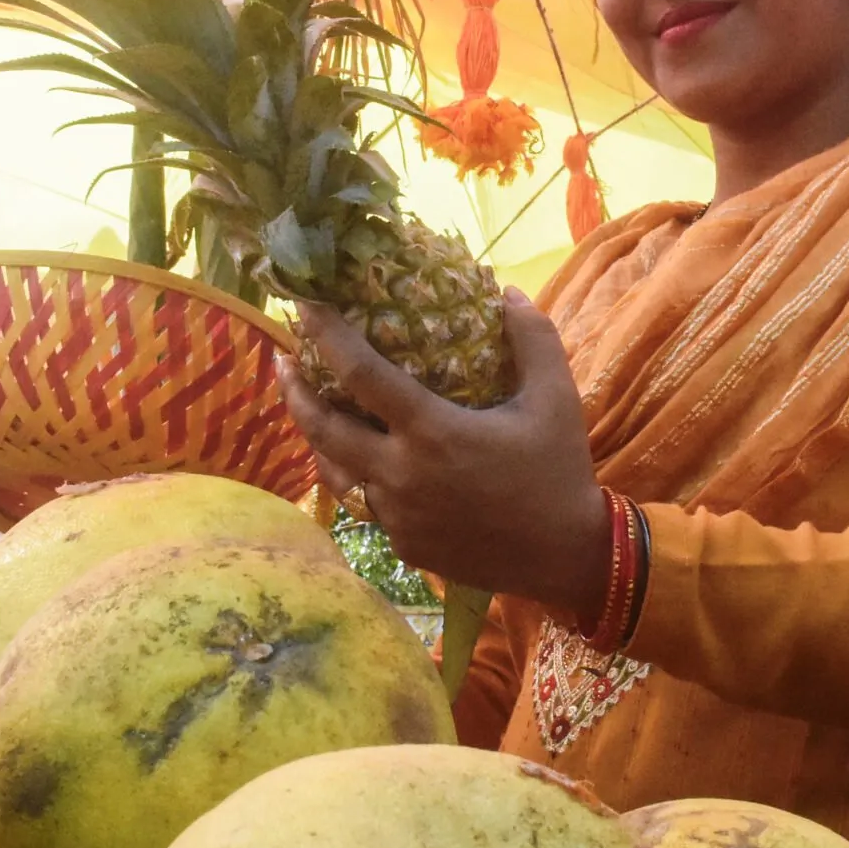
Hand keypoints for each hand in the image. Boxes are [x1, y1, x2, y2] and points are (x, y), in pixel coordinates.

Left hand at [277, 291, 611, 622]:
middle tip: (282, 360)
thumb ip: (533, 339)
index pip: (359, 373)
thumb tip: (507, 293)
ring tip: (310, 408)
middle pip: (323, 429)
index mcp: (432, 432)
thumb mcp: (556, 398)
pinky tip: (361, 459)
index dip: (325, 334)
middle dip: (294, 391)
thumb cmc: (559, 470)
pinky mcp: (403, 545)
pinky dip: (356, 475)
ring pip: (335, 472)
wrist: (566, 555)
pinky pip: (365, 504)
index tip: (304, 305)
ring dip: (315, 437)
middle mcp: (401, 474)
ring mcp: (397, 515)